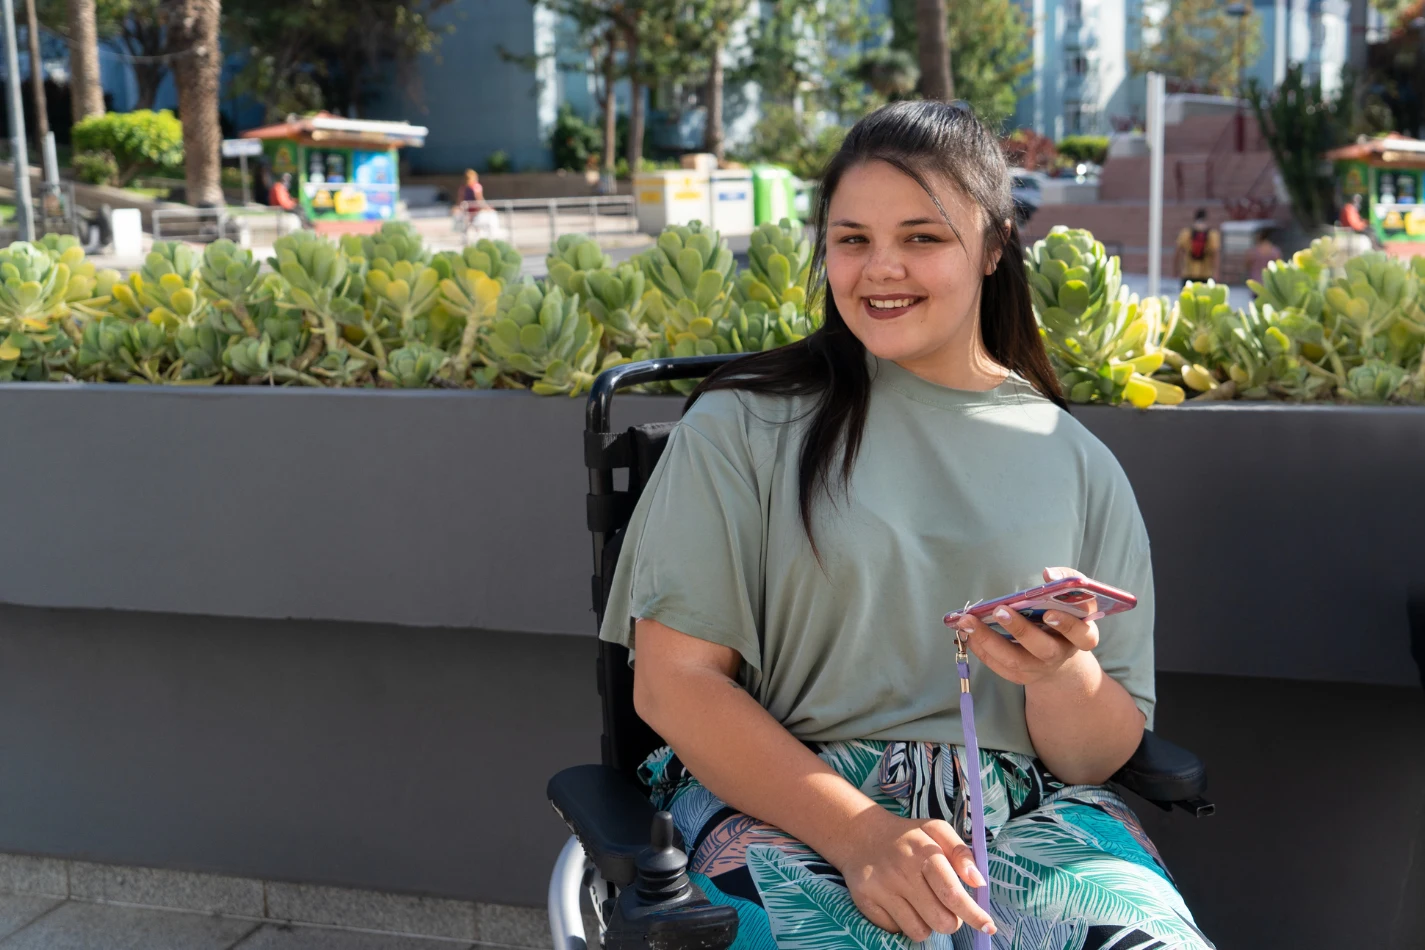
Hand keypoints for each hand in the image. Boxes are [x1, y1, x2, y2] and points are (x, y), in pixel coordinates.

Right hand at [834, 809, 995, 940]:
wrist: (859, 834)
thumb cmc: (907, 836)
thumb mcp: (936, 830)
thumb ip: (961, 853)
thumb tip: (978, 882)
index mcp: (923, 851)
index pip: (952, 893)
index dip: (974, 914)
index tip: (988, 926)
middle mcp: (901, 871)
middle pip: (940, 920)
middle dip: (951, 921)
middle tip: (947, 908)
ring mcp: (881, 888)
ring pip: (919, 931)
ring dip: (927, 923)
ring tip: (920, 903)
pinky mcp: (865, 901)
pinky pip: (896, 930)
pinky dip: (904, 922)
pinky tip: (899, 903)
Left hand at [953, 567, 1099, 686]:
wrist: (1060, 656)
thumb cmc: (1065, 617)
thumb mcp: (1073, 599)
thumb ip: (1066, 581)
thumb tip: (1049, 574)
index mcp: (1081, 636)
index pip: (1081, 635)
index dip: (1066, 625)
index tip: (1048, 613)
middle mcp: (1060, 655)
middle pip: (1043, 649)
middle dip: (1020, 630)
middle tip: (999, 611)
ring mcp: (1039, 669)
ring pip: (1015, 661)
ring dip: (989, 640)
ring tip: (968, 621)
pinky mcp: (1021, 677)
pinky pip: (998, 666)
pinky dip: (981, 649)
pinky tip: (967, 633)